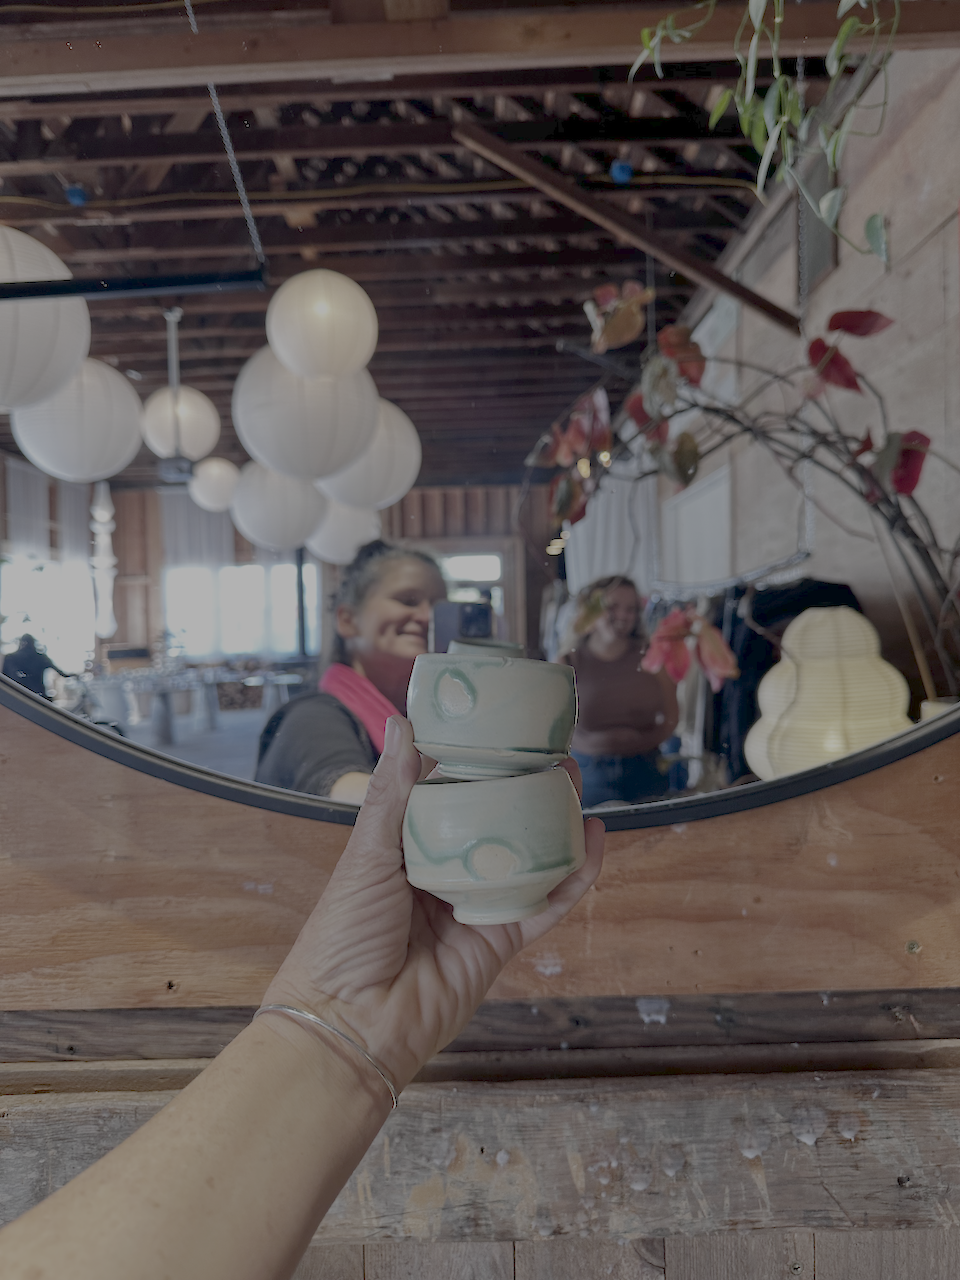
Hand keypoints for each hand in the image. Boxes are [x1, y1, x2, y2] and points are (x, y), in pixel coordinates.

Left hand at [262, 715, 603, 1088]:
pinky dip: (574, 876)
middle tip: (551, 752)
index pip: (446, 795)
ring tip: (576, 785)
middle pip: (495, 824)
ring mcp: (475, 907)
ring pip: (526, 859)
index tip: (502, 728)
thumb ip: (391, 794)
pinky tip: (593, 842)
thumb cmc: (342, 937)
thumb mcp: (365, 856)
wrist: (352, 1024)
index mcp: (404, 849)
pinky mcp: (501, 941)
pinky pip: (545, 904)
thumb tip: (402, 723)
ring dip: (555, 824)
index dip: (476, 764)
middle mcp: (444, 873)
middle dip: (523, 789)